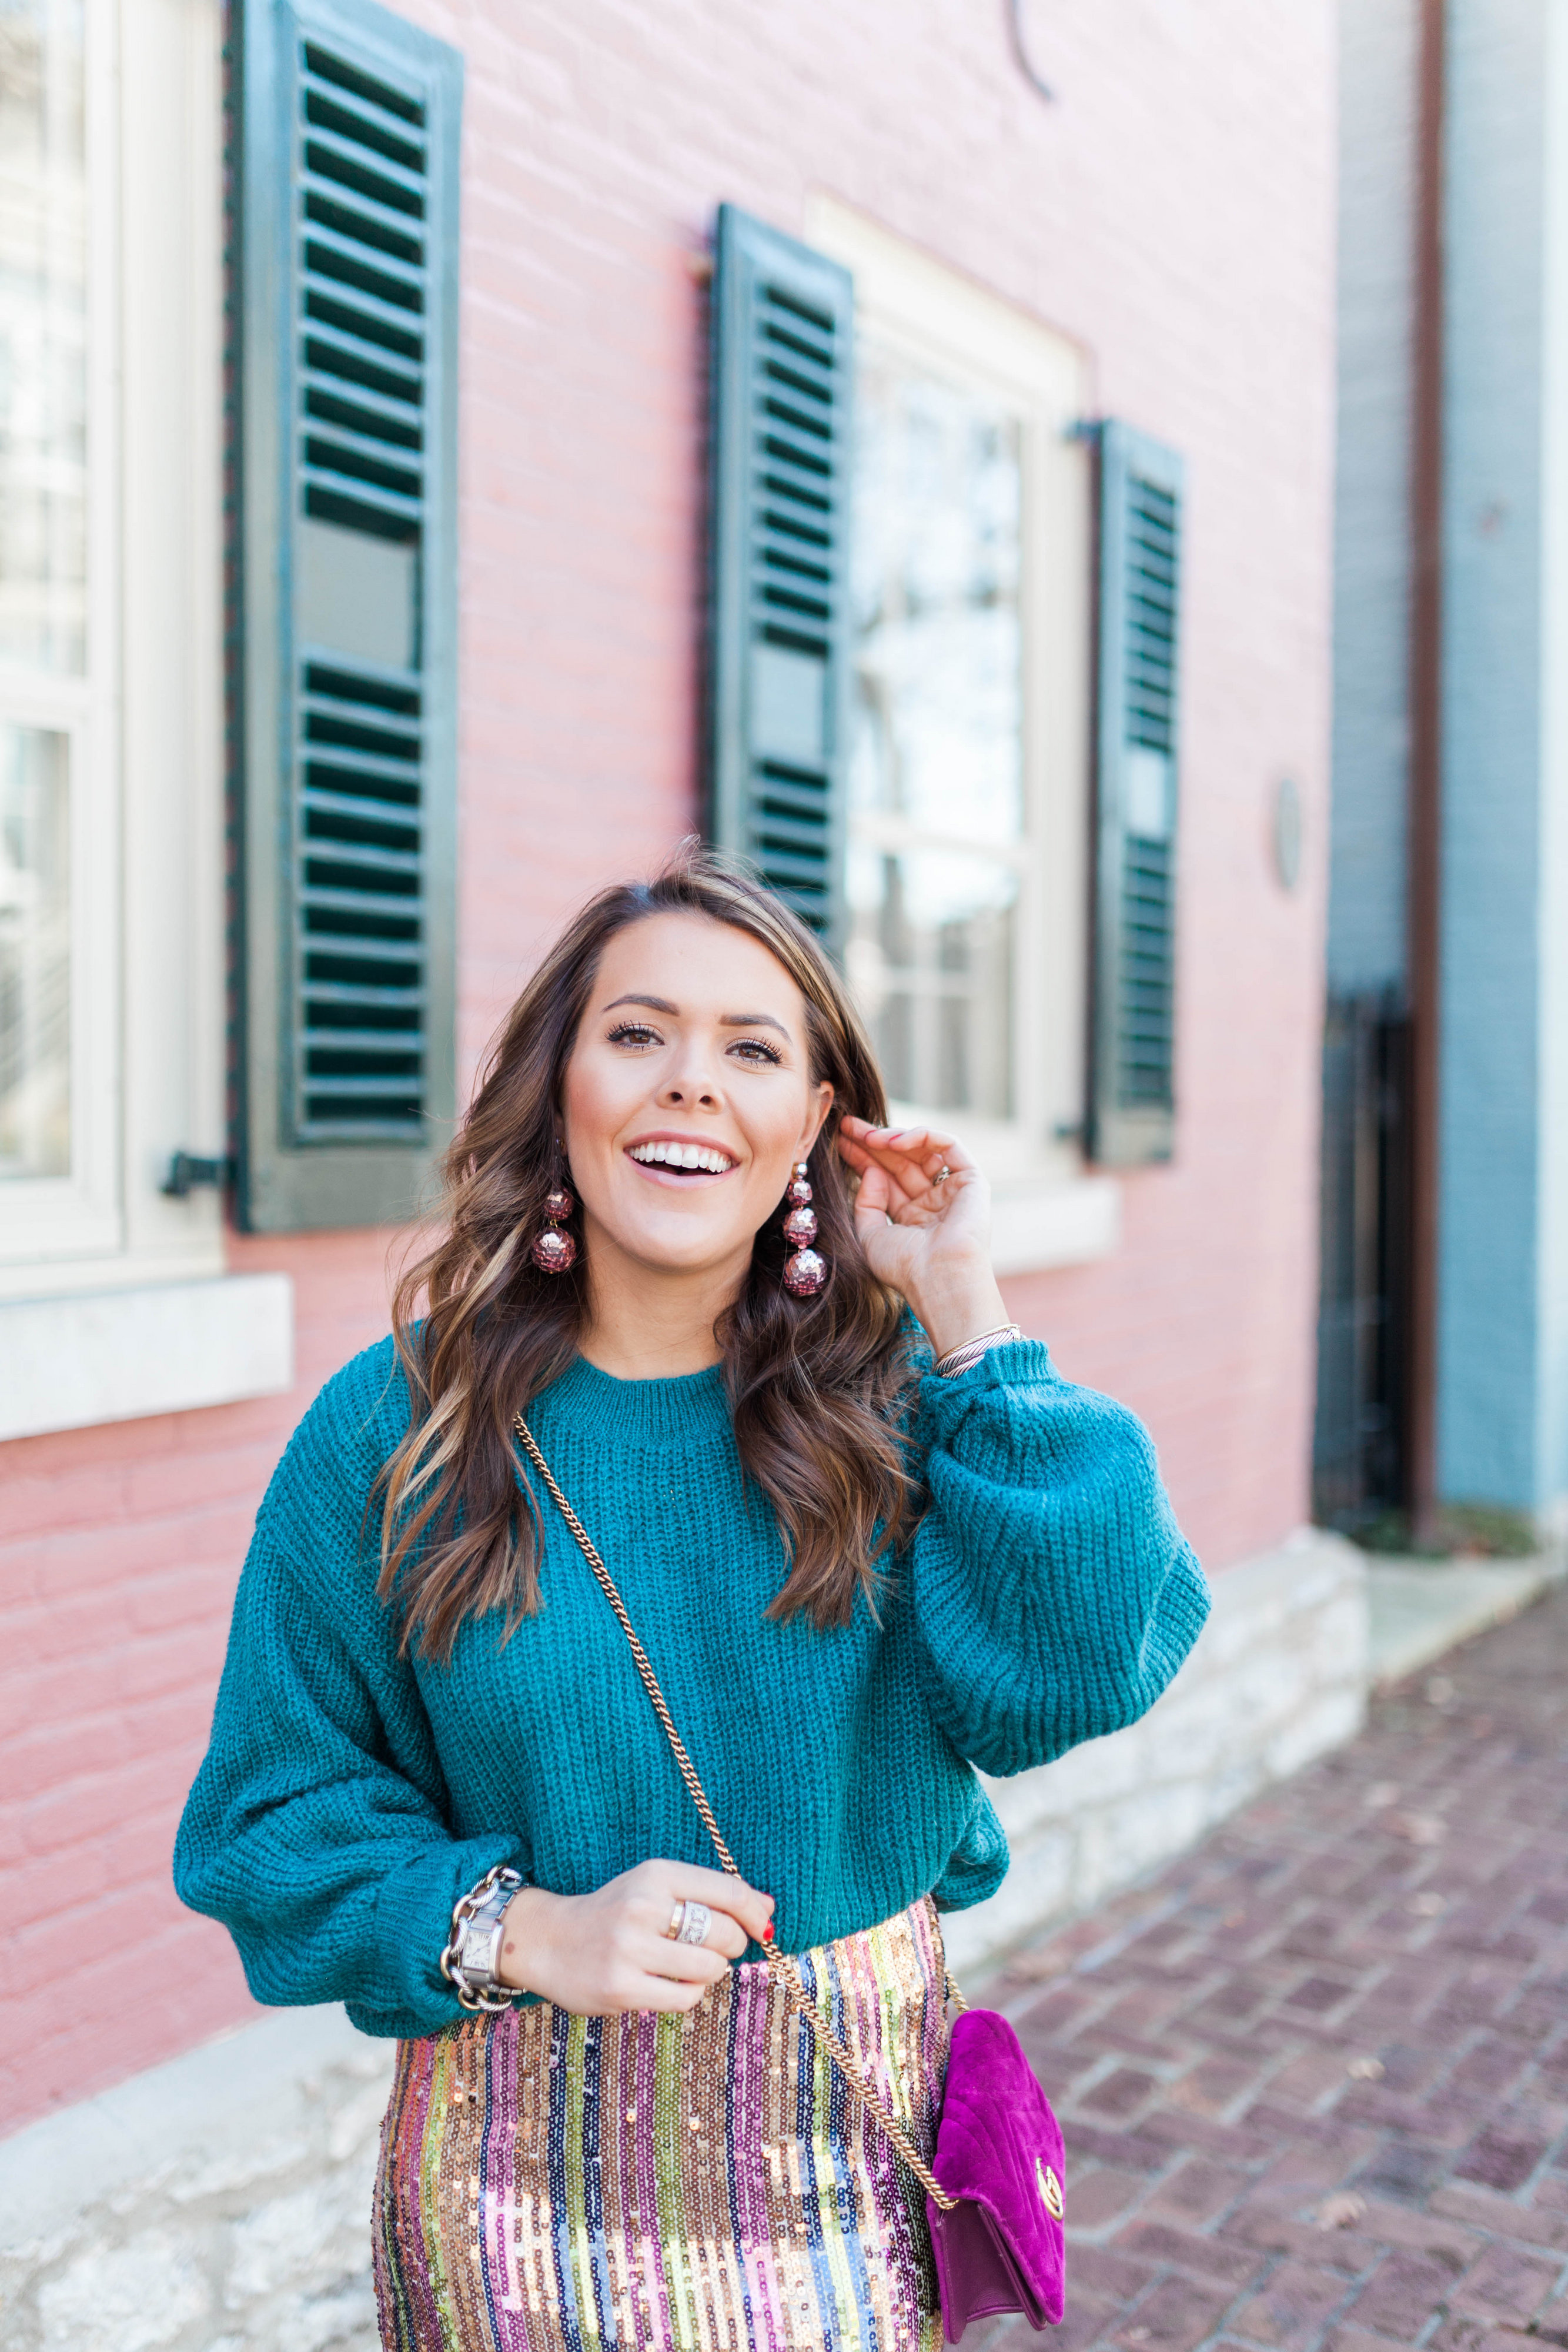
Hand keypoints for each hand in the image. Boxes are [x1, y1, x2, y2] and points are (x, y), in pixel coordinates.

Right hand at [496, 1859, 774, 2014]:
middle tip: (717, 1947)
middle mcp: (643, 1907)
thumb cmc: (615, 1913)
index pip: (728, 1891)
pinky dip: (689, 1994)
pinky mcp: (621, 1988)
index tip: (764, 1926)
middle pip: (725, 1933)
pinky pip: (685, 1998)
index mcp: (656, 1874)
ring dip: (711, 1972)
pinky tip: (670, 1983)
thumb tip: (769, 1910)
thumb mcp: (655, 1887)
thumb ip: (709, 1894)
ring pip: (709, 1969)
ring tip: (691, 1965)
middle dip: (734, 1945)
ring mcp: (630, 1949)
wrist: (548, 1941)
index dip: (756, 1912)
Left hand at [836, 1117, 1009, 1359]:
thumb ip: (866, 1201)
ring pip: (921, 1151)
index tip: (840, 1142)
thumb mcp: (869, 1235)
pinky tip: (895, 1140)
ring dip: (893, 1138)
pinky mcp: (972, 1180)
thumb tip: (872, 1171)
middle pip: (899, 1162)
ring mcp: (952, 1191)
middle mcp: (933, 1203)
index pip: (885, 1179)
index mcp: (911, 1218)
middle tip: (847, 1125)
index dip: (862, 1159)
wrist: (939, 1278)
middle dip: (873, 1142)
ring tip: (867, 1135)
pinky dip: (923, 1136)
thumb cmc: (905, 1267)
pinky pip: (949, 1145)